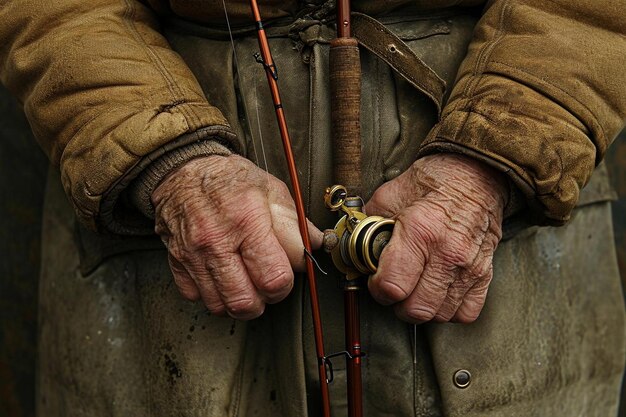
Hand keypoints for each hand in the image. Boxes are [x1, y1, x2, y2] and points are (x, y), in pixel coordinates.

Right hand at [152, 155, 322, 319]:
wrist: (184, 169)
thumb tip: (316, 245)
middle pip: (245, 302)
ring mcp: (193, 254)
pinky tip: (222, 277)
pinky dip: (212, 294)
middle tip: (266, 284)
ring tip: (246, 281)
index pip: (273, 279)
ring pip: (220, 306)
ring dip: (238, 301)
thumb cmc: (229, 179)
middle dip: (263, 300)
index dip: (285, 284)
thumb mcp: (271, 190)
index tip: (286, 275)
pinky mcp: (176, 262)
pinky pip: (196, 297)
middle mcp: (216, 241)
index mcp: (246, 221)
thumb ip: (295, 223)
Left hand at [365, 154, 507, 322]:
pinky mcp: (485, 274)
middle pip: (416, 309)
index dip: (377, 289)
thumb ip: (367, 223)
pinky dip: (449, 310)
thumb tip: (350, 244)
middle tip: (394, 288)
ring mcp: (469, 267)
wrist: (476, 173)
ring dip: (422, 308)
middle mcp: (447, 253)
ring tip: (415, 288)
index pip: (392, 287)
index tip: (376, 280)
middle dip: (397, 304)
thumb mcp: (390, 195)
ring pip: (440, 315)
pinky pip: (466, 313)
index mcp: (420, 231)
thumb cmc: (433, 182)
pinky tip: (438, 292)